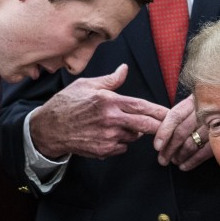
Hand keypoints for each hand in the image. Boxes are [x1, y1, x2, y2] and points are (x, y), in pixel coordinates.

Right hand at [30, 64, 168, 158]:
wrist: (48, 129)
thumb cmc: (66, 104)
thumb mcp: (86, 85)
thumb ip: (110, 80)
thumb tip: (124, 69)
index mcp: (108, 101)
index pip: (142, 106)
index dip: (159, 111)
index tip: (171, 113)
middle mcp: (110, 120)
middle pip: (145, 126)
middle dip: (158, 126)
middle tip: (165, 126)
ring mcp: (107, 138)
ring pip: (133, 137)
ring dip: (133, 132)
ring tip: (118, 124)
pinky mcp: (103, 151)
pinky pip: (122, 147)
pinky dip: (120, 142)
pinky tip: (107, 134)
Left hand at [153, 95, 213, 170]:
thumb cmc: (210, 107)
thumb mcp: (195, 103)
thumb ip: (179, 114)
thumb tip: (158, 129)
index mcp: (194, 101)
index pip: (175, 117)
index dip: (164, 132)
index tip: (157, 146)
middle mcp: (204, 111)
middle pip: (181, 132)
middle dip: (169, 149)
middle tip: (162, 159)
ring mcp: (215, 124)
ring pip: (192, 144)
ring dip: (180, 156)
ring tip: (174, 161)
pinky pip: (205, 152)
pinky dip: (193, 161)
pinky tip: (185, 166)